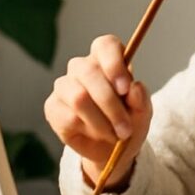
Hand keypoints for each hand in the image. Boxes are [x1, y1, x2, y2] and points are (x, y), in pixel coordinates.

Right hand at [43, 34, 153, 189]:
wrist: (111, 150)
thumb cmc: (128, 122)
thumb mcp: (142, 113)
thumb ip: (141, 100)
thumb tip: (135, 87)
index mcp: (106, 59)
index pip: (105, 45)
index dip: (114, 63)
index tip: (125, 88)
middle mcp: (82, 67)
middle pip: (90, 72)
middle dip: (111, 104)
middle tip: (126, 129)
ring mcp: (64, 86)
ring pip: (79, 97)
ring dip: (101, 121)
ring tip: (115, 135)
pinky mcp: (52, 106)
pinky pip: (69, 117)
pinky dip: (88, 130)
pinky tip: (96, 135)